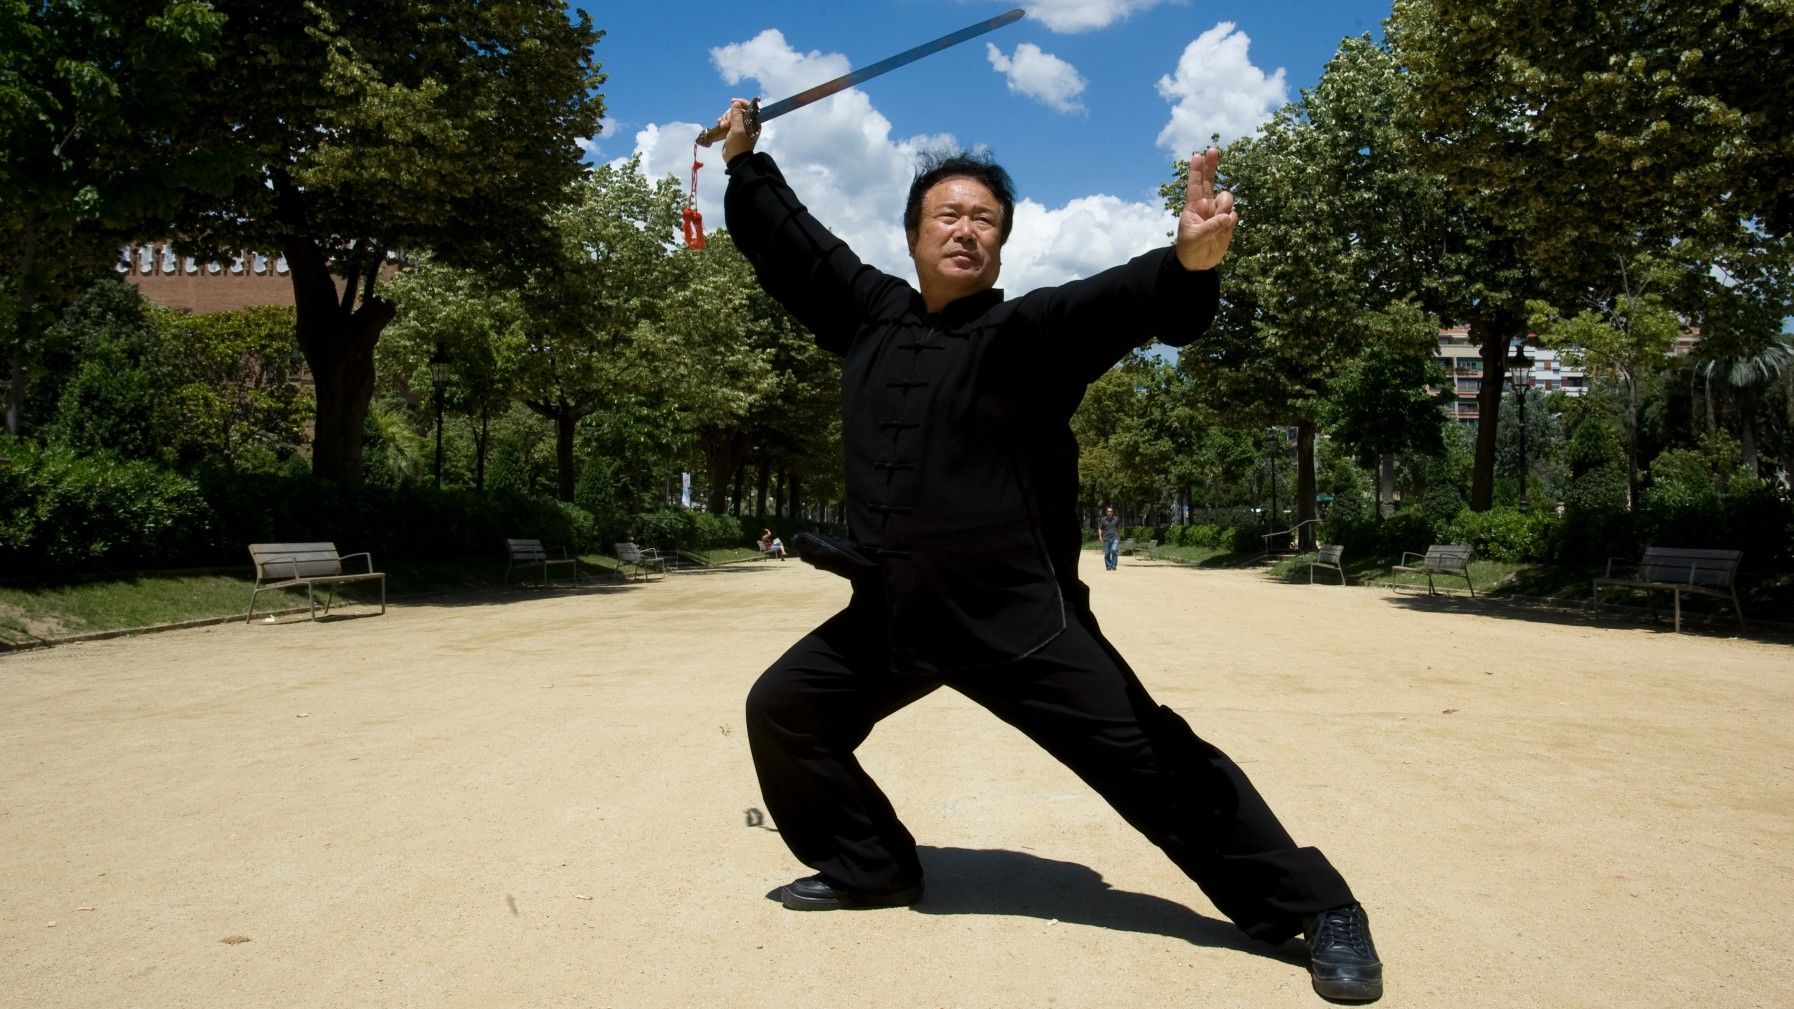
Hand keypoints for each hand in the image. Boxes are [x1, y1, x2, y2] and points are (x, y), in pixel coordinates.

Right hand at [718, 98, 759, 161]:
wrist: (735, 159)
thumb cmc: (739, 144)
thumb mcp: (738, 129)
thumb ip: (737, 115)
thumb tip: (736, 103)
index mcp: (753, 122)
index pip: (749, 107)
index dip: (741, 103)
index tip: (732, 102)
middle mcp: (747, 123)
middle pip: (737, 111)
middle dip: (730, 114)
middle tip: (727, 123)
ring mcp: (739, 127)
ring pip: (731, 116)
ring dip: (725, 119)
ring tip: (722, 126)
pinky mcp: (732, 131)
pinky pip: (727, 122)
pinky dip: (723, 122)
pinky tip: (719, 125)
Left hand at [1176, 147, 1236, 270]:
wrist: (1198, 264)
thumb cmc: (1189, 249)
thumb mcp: (1195, 238)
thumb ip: (1211, 227)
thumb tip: (1228, 217)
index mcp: (1193, 206)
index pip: (1195, 185)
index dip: (1196, 170)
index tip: (1197, 156)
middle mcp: (1206, 206)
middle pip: (1210, 180)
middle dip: (1212, 165)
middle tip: (1213, 150)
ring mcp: (1218, 213)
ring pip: (1227, 199)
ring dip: (1224, 208)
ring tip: (1218, 224)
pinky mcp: (1228, 223)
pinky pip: (1234, 215)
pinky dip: (1230, 223)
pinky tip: (1223, 232)